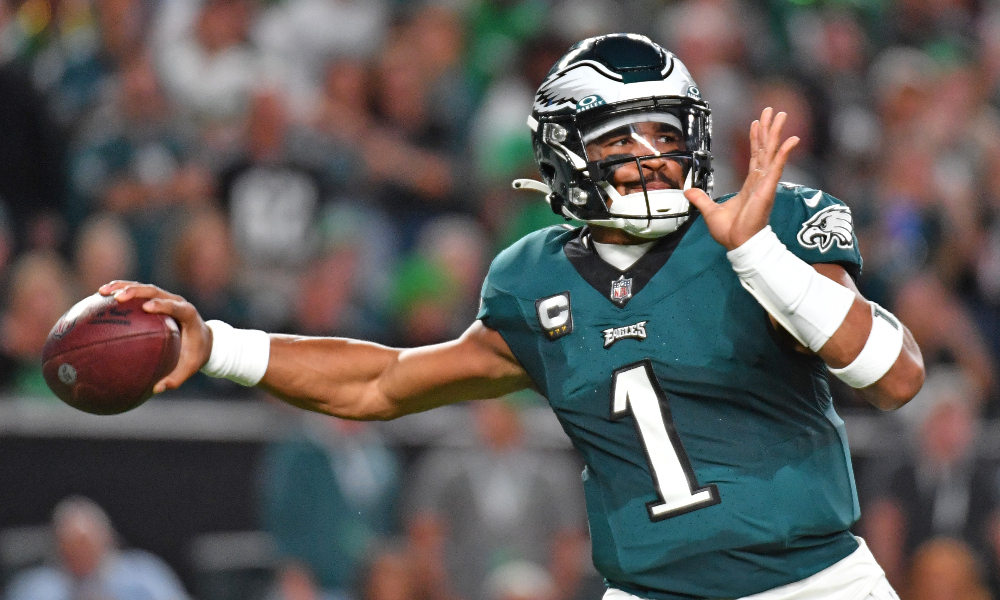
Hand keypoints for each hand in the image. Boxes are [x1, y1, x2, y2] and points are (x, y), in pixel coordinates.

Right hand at [99, 281, 211, 393]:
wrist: (204, 339)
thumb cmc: (196, 354)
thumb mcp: (190, 367)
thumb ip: (176, 378)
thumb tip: (156, 389)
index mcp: (188, 315)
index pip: (176, 306)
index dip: (162, 305)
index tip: (146, 307)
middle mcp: (176, 302)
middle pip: (156, 291)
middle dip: (137, 291)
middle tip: (118, 297)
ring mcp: (166, 298)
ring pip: (144, 288)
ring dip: (123, 287)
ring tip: (102, 292)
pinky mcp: (157, 300)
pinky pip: (137, 294)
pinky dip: (120, 292)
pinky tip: (100, 298)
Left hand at [685, 107, 799, 249]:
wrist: (739, 244)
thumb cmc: (730, 232)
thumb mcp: (710, 211)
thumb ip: (701, 199)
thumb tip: (689, 191)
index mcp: (750, 185)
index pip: (754, 156)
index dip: (755, 139)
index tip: (757, 122)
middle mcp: (760, 181)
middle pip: (765, 149)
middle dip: (769, 129)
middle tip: (773, 110)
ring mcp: (765, 184)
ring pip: (772, 152)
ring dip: (777, 133)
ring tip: (781, 115)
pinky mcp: (768, 189)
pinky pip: (777, 167)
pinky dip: (784, 153)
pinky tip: (792, 140)